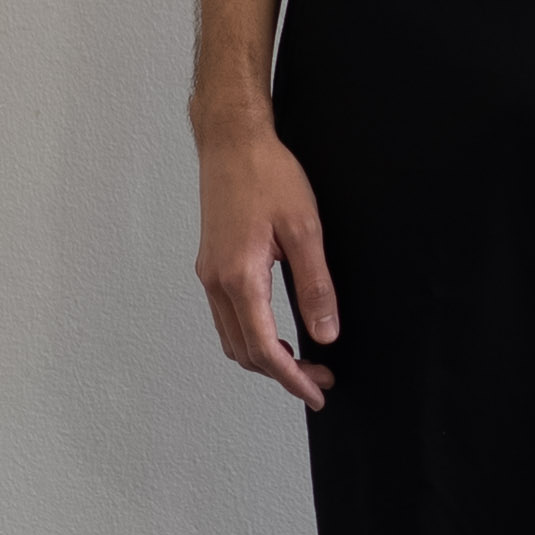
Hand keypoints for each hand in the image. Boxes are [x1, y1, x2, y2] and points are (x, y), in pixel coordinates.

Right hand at [195, 114, 339, 408]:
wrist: (232, 140)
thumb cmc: (268, 175)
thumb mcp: (305, 229)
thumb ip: (316, 287)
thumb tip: (326, 335)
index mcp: (240, 278)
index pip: (264, 349)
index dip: (292, 379)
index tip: (317, 394)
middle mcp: (216, 282)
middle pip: (245, 352)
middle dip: (281, 373)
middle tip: (321, 378)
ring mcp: (209, 274)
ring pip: (232, 337)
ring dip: (264, 357)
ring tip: (302, 360)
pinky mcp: (210, 264)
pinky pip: (226, 317)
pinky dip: (251, 335)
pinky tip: (277, 330)